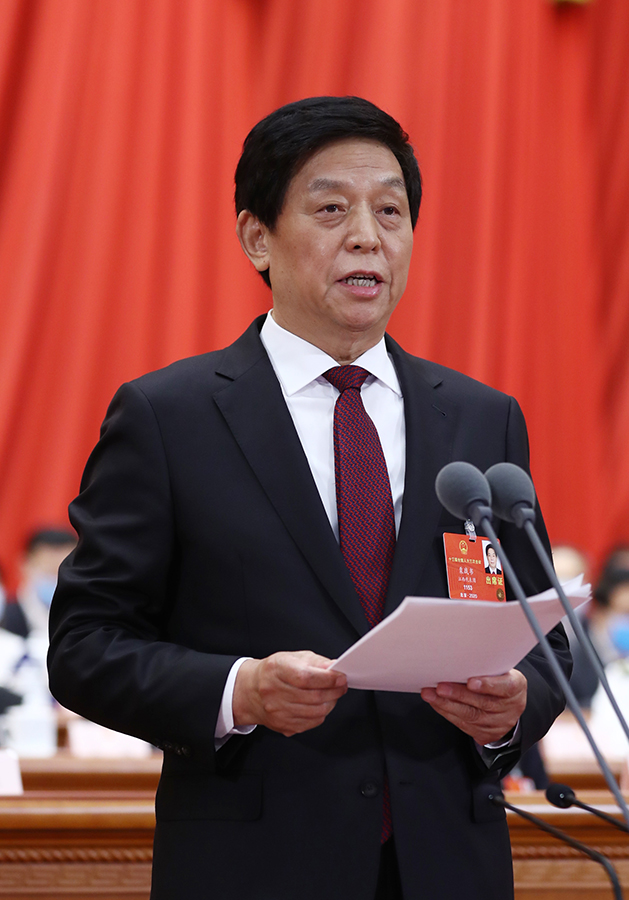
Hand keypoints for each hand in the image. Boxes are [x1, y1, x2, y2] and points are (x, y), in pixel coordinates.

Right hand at [232, 650, 347, 736]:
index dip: (328, 679)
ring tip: (332, 695)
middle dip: (334, 691)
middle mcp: (274, 692)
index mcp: (276, 670)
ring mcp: (277, 711)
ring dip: (330, 703)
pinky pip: (310, 723)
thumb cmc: (274, 671)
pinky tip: (320, 705)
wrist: (252, 690)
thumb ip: (316, 662)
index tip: (341, 677)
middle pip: (313, 696)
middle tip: (341, 686)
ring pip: (315, 712)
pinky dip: (321, 714)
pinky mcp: (282, 725)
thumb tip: (334, 668)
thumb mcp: (293, 657)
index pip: (306, 677)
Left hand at [420, 669, 526, 744]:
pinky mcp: (486, 734)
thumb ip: (486, 667)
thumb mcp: (501, 670)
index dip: (487, 685)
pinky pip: (464, 725)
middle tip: (439, 686)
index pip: (505, 687)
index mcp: (517, 686)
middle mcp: (511, 707)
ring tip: (430, 694)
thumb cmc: (499, 679)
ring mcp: (499, 724)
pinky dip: (447, 713)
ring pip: (471, 716)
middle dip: (458, 694)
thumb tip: (457, 659)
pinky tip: (436, 703)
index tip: (470, 681)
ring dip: (447, 705)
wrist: (509, 704)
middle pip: (483, 703)